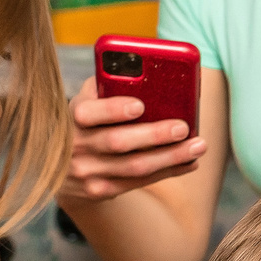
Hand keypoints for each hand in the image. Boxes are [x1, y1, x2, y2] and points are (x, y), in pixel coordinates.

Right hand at [61, 74, 205, 201]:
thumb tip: (144, 69)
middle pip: (118, 142)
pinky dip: (169, 171)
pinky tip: (190, 162)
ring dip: (170, 157)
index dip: (113, 110)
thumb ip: (109, 83)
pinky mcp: (101, 190)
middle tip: (183, 127)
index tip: (140, 106)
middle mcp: (76, 146)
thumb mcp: (89, 98)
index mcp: (72, 116)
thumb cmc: (89, 119)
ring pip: (135, 166)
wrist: (63, 164)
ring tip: (198, 146)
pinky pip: (140, 182)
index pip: (87, 113)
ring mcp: (88, 172)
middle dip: (154, 135)